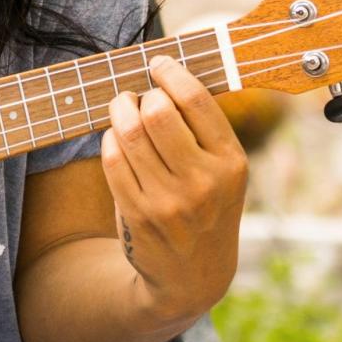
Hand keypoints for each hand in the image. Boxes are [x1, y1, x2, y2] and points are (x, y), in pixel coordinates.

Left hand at [100, 55, 247, 324]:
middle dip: (141, 95)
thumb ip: (205, 131)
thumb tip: (169, 74)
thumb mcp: (225, 174)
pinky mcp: (138, 213)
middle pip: (158, 112)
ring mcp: (169, 201)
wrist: (193, 277)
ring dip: (120, 113)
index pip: (198, 100)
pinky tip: (116, 140)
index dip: (172, 73)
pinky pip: (112, 160)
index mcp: (232, 163)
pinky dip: (109, 141)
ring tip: (122, 111)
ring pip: (130, 133)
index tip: (159, 64)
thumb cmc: (207, 209)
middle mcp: (204, 182)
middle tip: (137, 95)